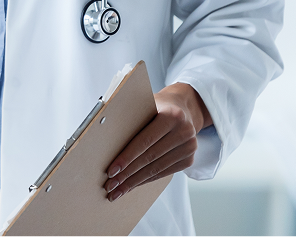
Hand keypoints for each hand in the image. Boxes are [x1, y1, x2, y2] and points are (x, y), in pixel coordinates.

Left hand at [103, 83, 210, 200]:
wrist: (183, 110)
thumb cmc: (157, 106)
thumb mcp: (146, 105)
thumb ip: (133, 119)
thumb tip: (106, 139)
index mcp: (172, 115)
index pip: (145, 141)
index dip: (127, 157)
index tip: (111, 171)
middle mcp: (184, 132)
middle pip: (150, 158)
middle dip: (127, 174)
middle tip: (110, 185)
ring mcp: (189, 147)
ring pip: (156, 169)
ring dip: (134, 182)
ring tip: (118, 190)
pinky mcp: (188, 159)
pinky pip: (163, 173)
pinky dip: (146, 180)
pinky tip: (133, 185)